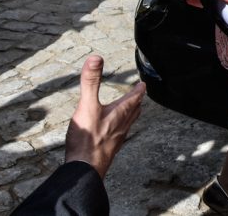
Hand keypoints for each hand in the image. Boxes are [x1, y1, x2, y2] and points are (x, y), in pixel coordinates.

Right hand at [64, 55, 145, 178]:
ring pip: (127, 124)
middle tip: (139, 96)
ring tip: (128, 111)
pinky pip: (117, 136)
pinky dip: (118, 128)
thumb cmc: (87, 139)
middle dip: (136, 102)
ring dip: (129, 115)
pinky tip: (110, 133)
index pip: (134, 98)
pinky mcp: (107, 150)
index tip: (143, 84)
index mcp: (119, 113)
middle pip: (134, 111)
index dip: (139, 90)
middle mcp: (121, 126)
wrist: (84, 170)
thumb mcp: (87, 105)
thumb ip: (91, 81)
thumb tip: (95, 58)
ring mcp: (116, 140)